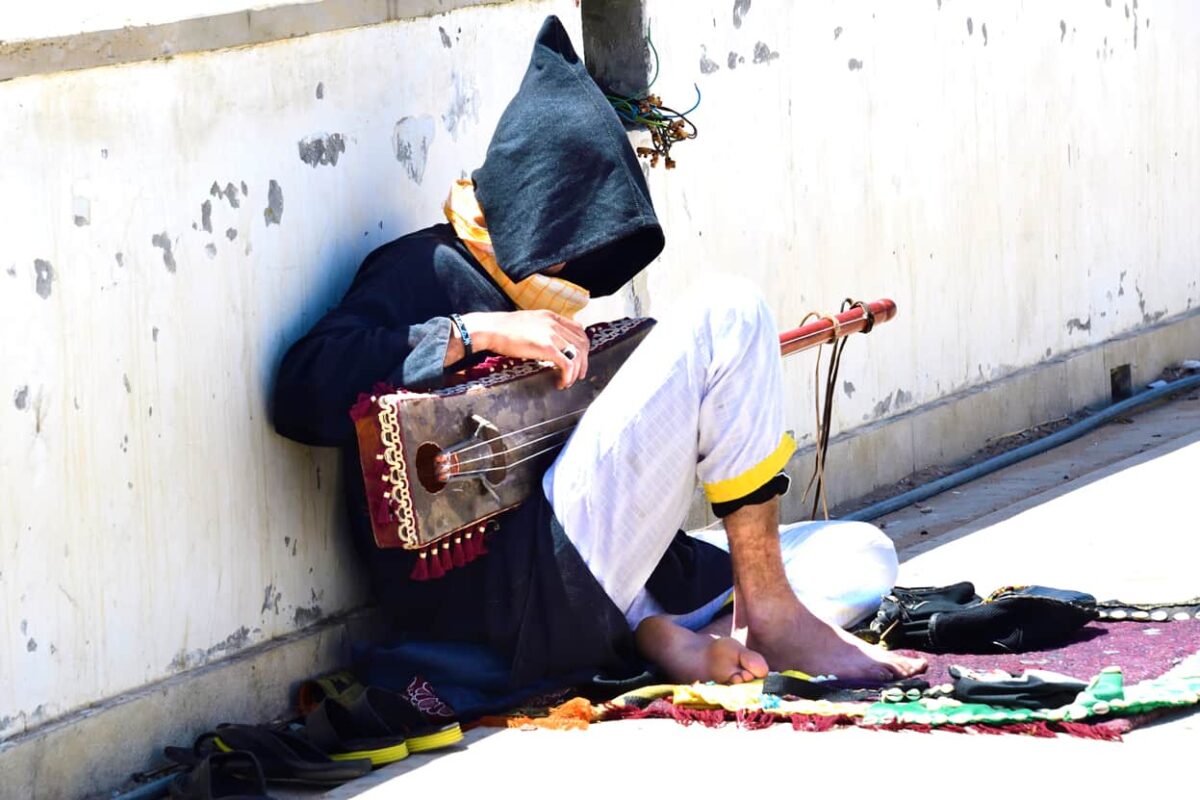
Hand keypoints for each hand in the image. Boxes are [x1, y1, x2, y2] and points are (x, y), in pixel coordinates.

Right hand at [461, 310, 588, 388]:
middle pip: (582, 344)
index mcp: (552, 316)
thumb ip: (542, 328)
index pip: (579, 330)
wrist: (491, 328)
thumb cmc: (504, 328)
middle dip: (583, 362)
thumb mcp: (529, 321)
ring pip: (577, 355)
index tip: (580, 358)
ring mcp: (551, 334)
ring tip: (568, 381)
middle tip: (578, 375)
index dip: (583, 347)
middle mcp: (555, 324)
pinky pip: (567, 364)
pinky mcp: (546, 346)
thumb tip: (550, 343)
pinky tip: (561, 382)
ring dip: (576, 372)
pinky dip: (568, 376)